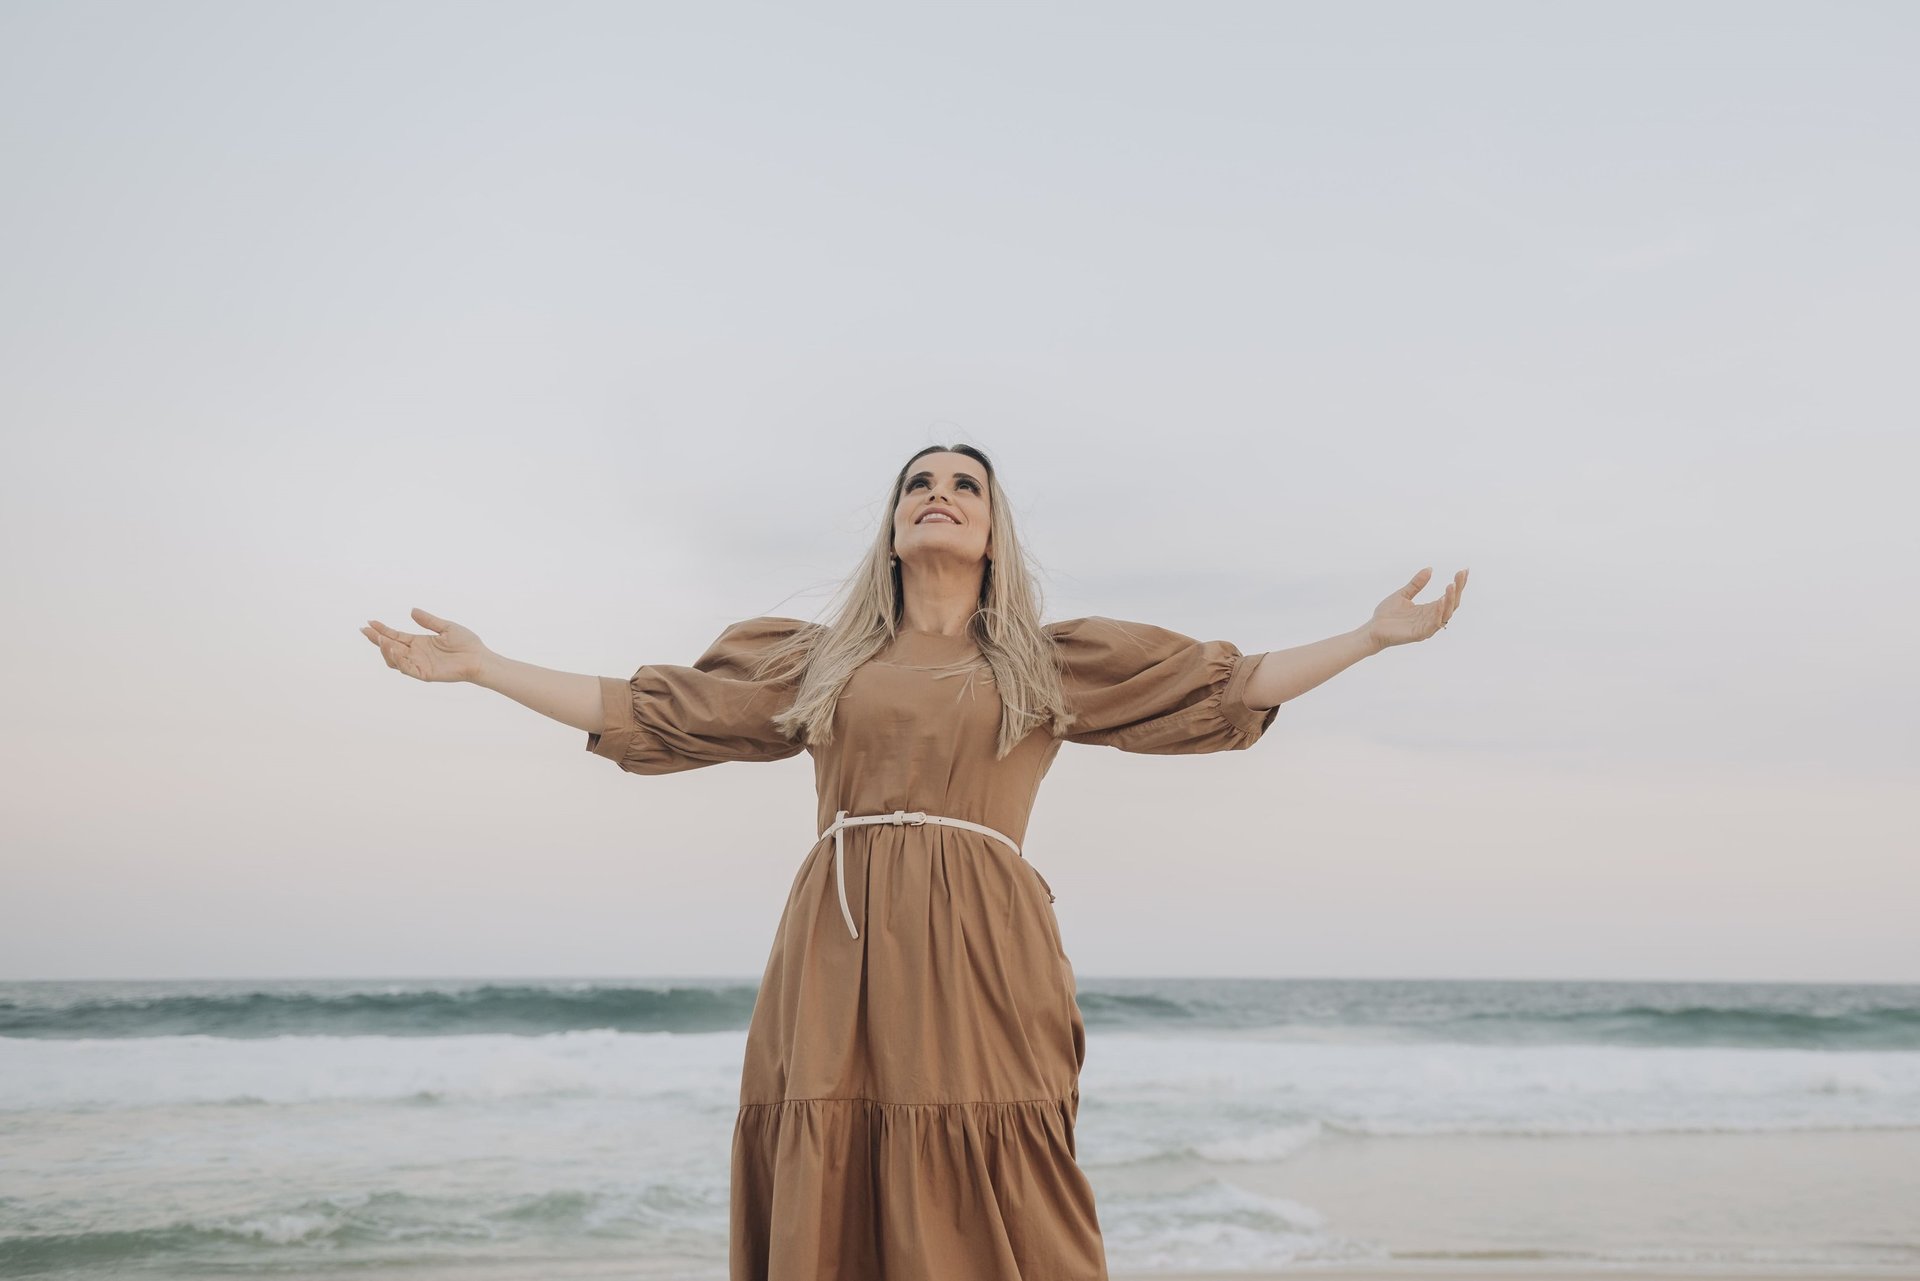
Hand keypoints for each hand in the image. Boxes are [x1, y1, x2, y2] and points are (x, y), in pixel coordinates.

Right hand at [360, 608, 489, 682]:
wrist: (479, 658)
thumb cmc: (467, 643)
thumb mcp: (446, 627)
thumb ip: (428, 620)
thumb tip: (412, 610)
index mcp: (419, 642)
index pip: (396, 635)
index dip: (382, 629)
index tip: (370, 622)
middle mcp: (416, 654)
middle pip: (390, 647)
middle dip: (377, 639)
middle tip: (365, 630)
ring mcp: (419, 664)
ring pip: (395, 659)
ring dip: (386, 650)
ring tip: (382, 639)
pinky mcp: (425, 674)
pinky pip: (407, 669)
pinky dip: (399, 660)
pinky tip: (394, 649)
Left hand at [1366, 567, 1467, 649]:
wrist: (1372, 629)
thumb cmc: (1386, 615)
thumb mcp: (1403, 594)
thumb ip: (1416, 584)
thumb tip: (1430, 569)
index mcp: (1429, 609)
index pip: (1448, 596)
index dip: (1458, 584)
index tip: (1464, 570)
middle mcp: (1431, 618)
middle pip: (1452, 604)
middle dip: (1458, 589)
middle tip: (1460, 574)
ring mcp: (1427, 627)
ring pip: (1446, 613)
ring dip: (1450, 599)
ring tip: (1451, 585)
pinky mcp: (1420, 634)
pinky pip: (1434, 623)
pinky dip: (1439, 612)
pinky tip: (1440, 600)